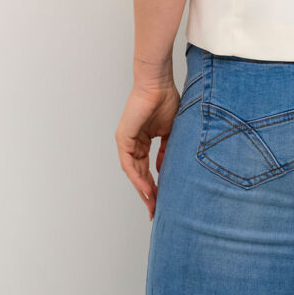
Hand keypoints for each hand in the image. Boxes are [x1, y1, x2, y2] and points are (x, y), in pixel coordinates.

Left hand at [115, 79, 179, 220]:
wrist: (158, 84)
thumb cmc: (166, 99)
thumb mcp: (170, 130)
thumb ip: (166, 149)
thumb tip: (164, 168)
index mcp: (143, 141)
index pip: (146, 169)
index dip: (154, 185)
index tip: (162, 200)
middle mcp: (132, 144)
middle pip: (139, 175)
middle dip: (148, 193)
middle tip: (156, 210)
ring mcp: (126, 142)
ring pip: (134, 173)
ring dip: (143, 190)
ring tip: (153, 205)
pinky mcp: (123, 139)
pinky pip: (130, 164)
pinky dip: (138, 178)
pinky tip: (147, 190)